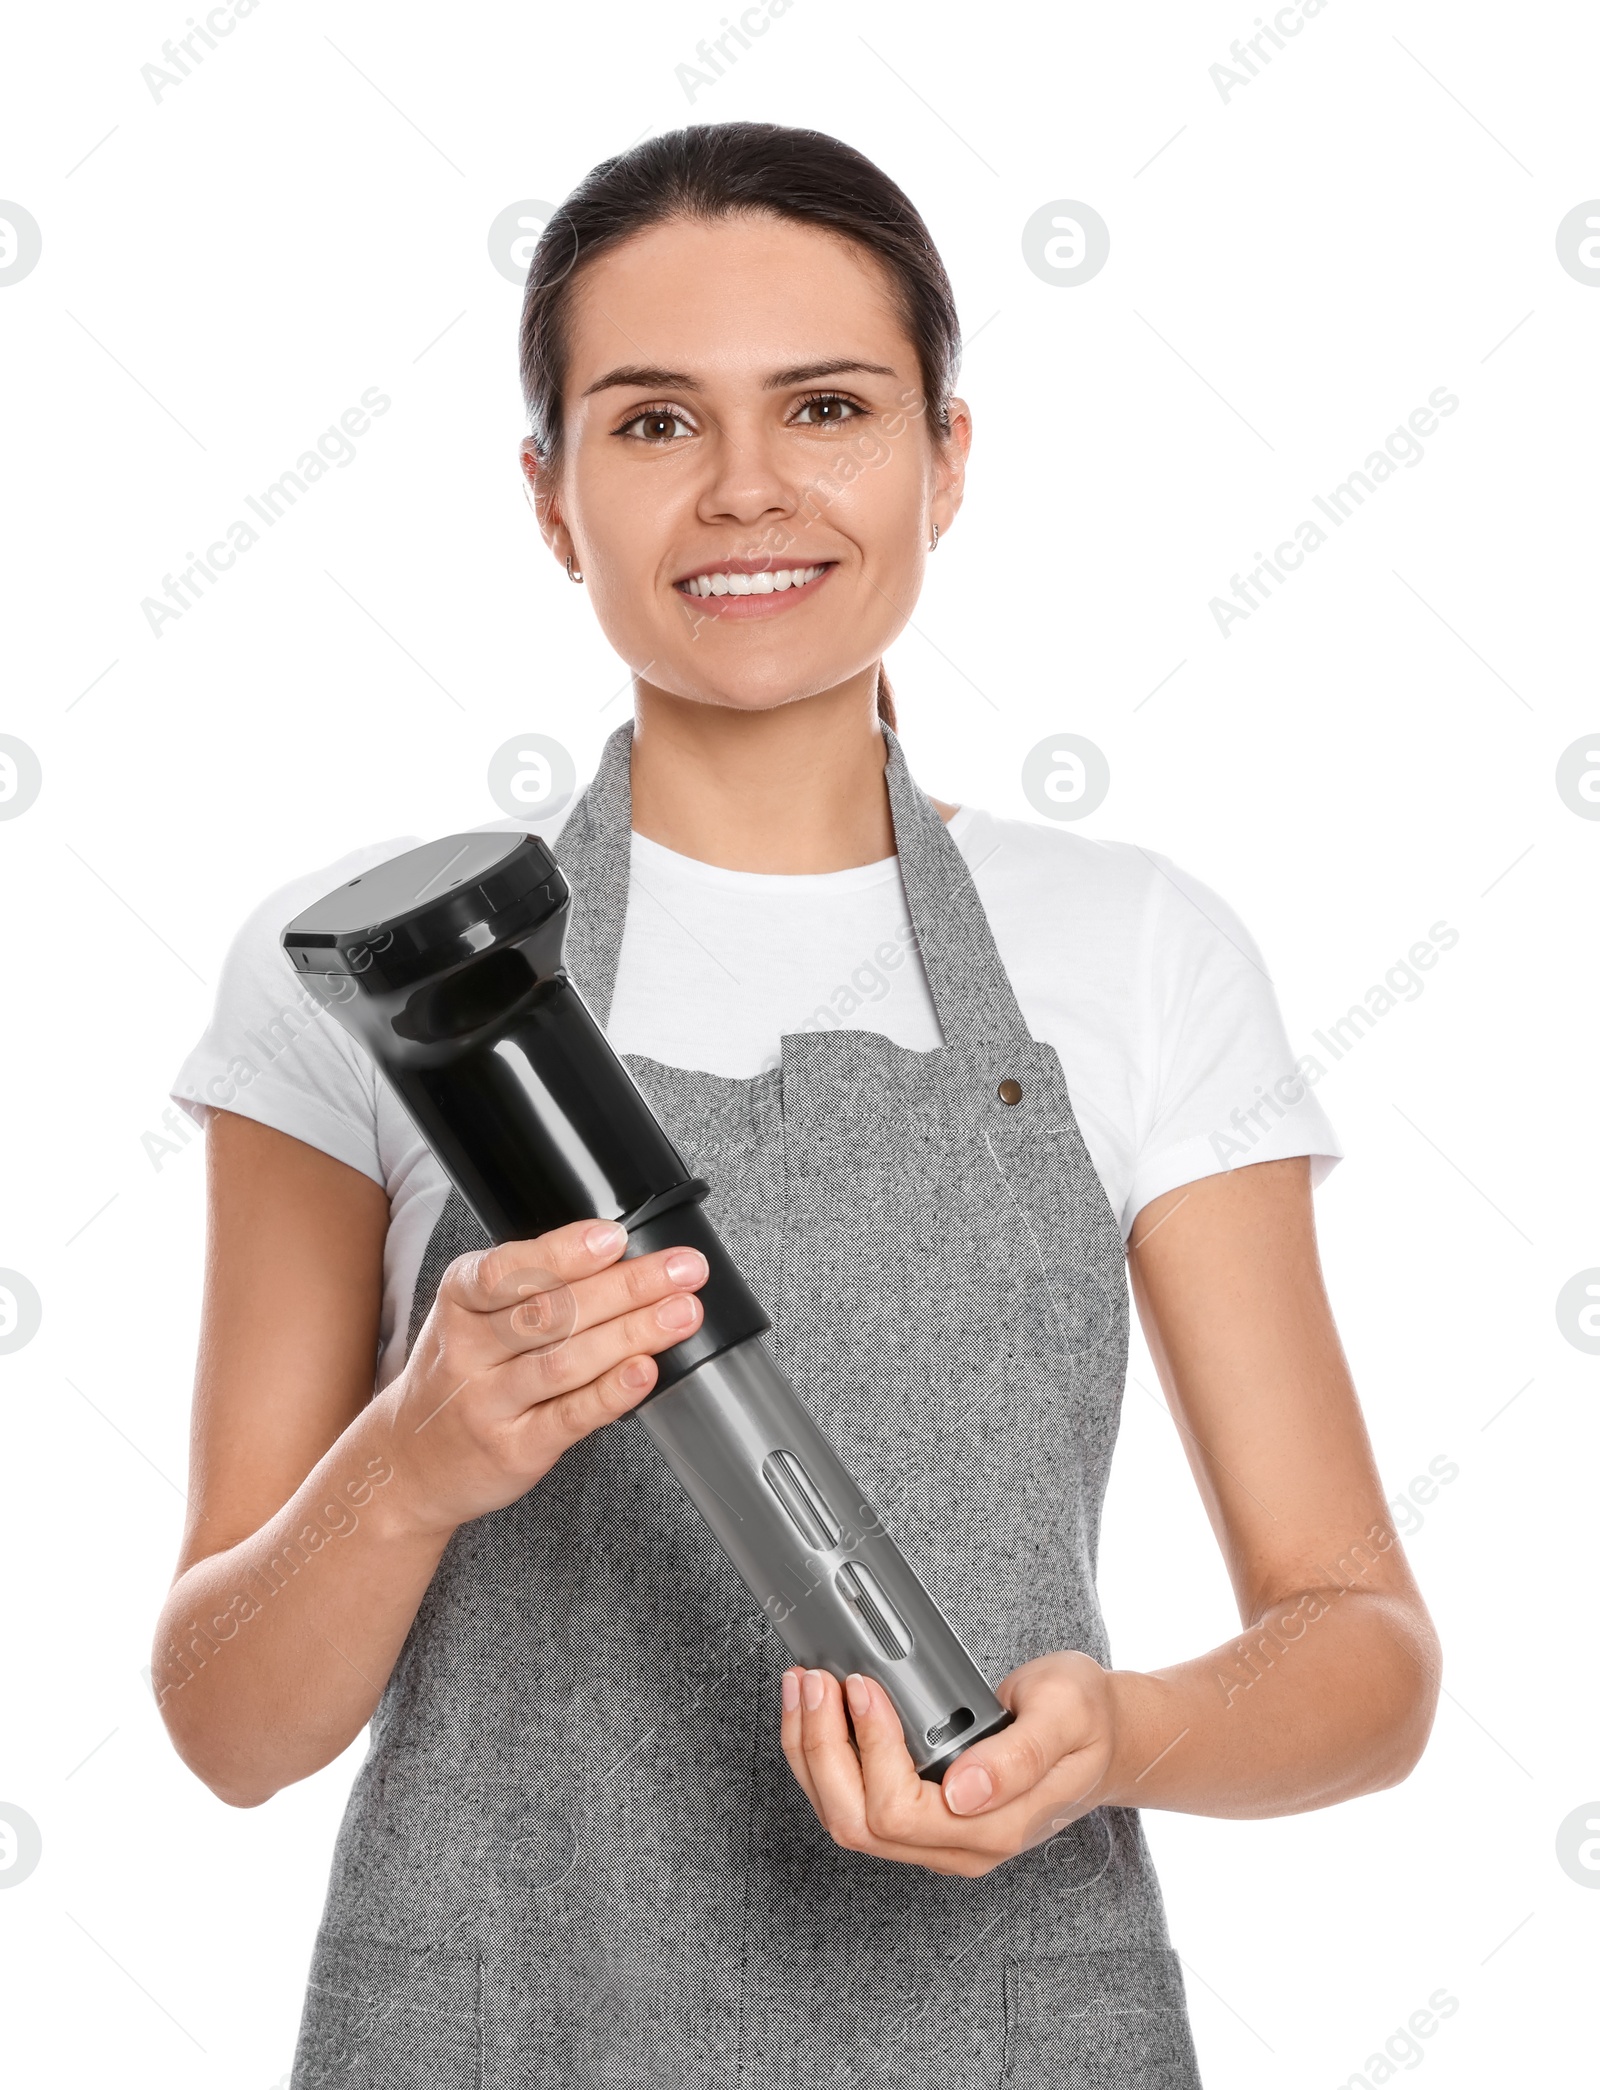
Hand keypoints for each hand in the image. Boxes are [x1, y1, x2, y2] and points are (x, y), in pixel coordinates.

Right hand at [379, 1218, 708, 1537]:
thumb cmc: (461, 1374)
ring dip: (632, 1333)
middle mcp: (468, 1350)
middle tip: (684, 1270)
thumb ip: (534, 1286)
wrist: (409, 1464)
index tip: (616, 1237)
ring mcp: (488, 1403)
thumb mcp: (473, 1316)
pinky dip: (611, 1392)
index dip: (565, 1252)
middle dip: (627, 1286)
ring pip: (564, 1361)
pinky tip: (645, 1371)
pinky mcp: (513, 1449)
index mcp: (460, 1300)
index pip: (508, 1269)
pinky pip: (568, 1417)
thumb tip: (623, 1254)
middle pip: (552, 1311)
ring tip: (683, 1313)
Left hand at [778, 1651, 1118, 1875]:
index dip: (869, 1749)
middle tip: (813, 1680)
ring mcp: (936, 1837)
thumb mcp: (1066, 1717)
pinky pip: (854, 1803)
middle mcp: (958, 1846)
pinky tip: (818, 1713)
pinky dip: (824, 1757)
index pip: (899, 1813)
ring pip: (845, 1818)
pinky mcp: (921, 1817)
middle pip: (857, 1823)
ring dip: (811, 1753)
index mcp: (993, 1828)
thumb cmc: (1086, 1721)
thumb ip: (1020, 1757)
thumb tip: (965, 1791)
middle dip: (822, 1749)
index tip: (864, 1687)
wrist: (1104, 1738)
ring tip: (802, 1688)